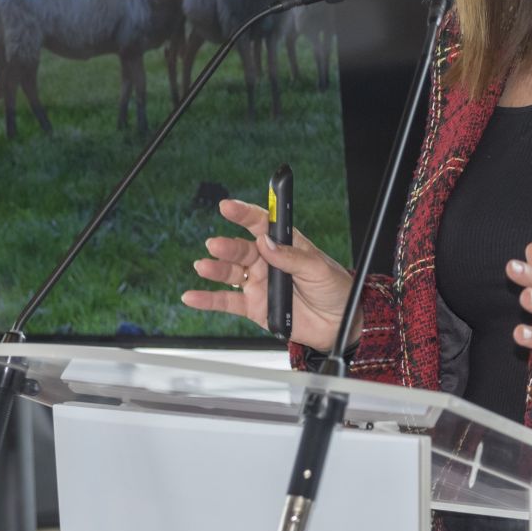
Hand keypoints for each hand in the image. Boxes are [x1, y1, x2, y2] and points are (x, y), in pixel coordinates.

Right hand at [181, 197, 356, 351]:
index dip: (243, 213)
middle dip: (226, 246)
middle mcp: (267, 261)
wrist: (339, 324)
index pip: (261, 224)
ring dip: (215, 269)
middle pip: (241, 249)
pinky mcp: (254, 307)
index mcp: (284, 245)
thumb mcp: (319, 269)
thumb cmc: (334, 289)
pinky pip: (226, 301)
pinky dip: (207, 299)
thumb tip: (266, 244)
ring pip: (230, 273)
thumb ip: (291, 257)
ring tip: (202, 266)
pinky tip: (192, 296)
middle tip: (215, 245)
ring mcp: (258, 283)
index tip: (227, 206)